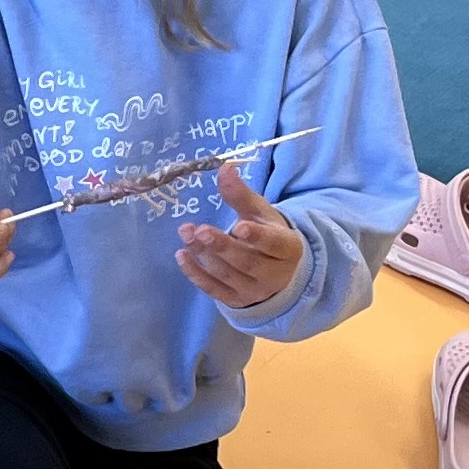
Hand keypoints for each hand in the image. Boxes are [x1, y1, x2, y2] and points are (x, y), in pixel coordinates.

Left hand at [174, 165, 306, 310]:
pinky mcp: (235, 300)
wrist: (276, 271)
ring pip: (227, 275)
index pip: (274, 245)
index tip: (239, 226)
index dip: (257, 237)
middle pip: (247, 262)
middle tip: (200, 230)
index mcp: (287, 249)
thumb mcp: (260, 213)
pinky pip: (213, 289)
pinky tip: (181, 255)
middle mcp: (274, 275)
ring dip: (204, 256)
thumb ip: (242, 195)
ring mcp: (254, 291)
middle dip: (221, 246)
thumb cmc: (268, 235)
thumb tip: (224, 168)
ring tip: (187, 234)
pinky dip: (195, 274)